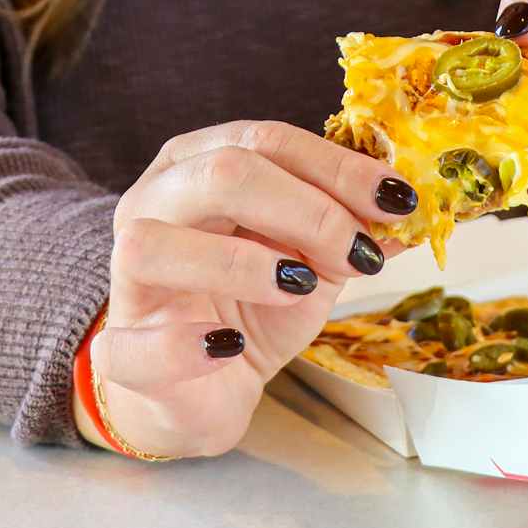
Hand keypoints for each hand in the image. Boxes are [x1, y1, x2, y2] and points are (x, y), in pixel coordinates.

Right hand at [89, 121, 417, 457]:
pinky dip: (186, 346)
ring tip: (297, 287)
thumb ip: (352, 229)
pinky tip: (232, 347)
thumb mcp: (313, 259)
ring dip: (238, 264)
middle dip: (306, 209)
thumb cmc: (252, 305)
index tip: (398, 200)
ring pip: (154, 244)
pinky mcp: (118, 351)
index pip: (266, 140)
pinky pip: (134, 344)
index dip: (338, 167)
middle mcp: (152, 204)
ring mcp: (127, 278)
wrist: (203, 387)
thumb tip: (409, 210)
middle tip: (359, 253)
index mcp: (198, 163)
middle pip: (220, 173)